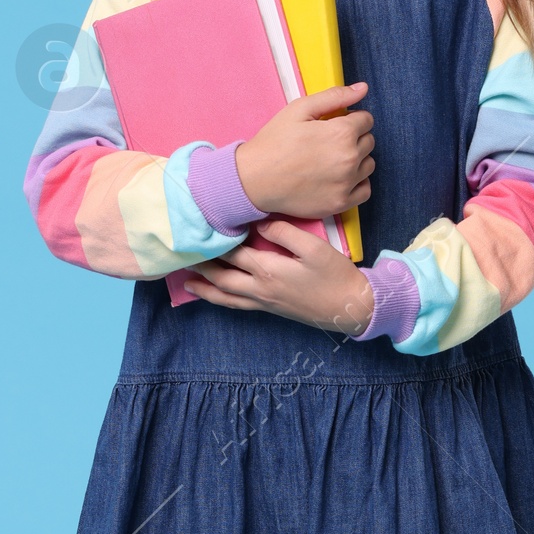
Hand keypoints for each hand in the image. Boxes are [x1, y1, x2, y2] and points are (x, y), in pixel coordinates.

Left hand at [183, 220, 375, 333]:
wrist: (352, 308)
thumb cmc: (335, 275)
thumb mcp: (313, 247)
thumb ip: (283, 232)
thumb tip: (258, 223)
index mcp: (268, 270)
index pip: (233, 253)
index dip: (215, 241)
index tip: (199, 228)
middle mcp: (260, 289)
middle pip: (222, 277)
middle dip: (202, 267)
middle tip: (182, 257)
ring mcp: (265, 302)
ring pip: (227, 297)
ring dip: (205, 290)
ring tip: (187, 284)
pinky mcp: (273, 309)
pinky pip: (239, 306)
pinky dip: (223, 301)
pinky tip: (220, 297)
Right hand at [234, 84, 372, 219]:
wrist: (254, 179)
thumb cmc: (274, 142)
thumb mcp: (299, 109)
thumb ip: (334, 96)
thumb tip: (363, 88)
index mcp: (342, 133)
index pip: (366, 120)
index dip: (350, 119)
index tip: (334, 125)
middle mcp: (349, 159)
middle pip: (369, 141)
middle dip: (354, 138)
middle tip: (329, 142)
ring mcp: (346, 183)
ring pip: (369, 165)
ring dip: (357, 160)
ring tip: (332, 160)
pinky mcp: (340, 203)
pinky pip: (365, 191)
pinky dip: (357, 183)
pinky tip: (340, 178)